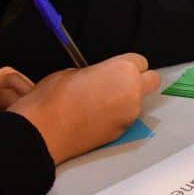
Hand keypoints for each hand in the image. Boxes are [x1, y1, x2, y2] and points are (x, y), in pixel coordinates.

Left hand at [0, 67, 33, 163]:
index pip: (3, 96)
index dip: (23, 105)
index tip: (35, 119)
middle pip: (10, 78)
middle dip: (30, 91)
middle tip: (41, 110)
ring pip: (4, 73)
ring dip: (21, 84)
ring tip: (31, 103)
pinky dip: (8, 83)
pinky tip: (8, 98)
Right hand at [9, 54, 159, 163]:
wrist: (42, 133)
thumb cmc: (53, 96)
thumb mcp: (74, 72)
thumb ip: (97, 72)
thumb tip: (101, 78)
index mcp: (123, 70)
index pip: (140, 61)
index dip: (126, 65)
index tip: (113, 69)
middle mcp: (133, 92)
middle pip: (151, 80)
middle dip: (138, 80)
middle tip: (116, 84)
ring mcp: (129, 115)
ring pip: (138, 102)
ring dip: (126, 100)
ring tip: (99, 104)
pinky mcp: (121, 133)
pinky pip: (125, 118)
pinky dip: (116, 116)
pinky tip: (94, 119)